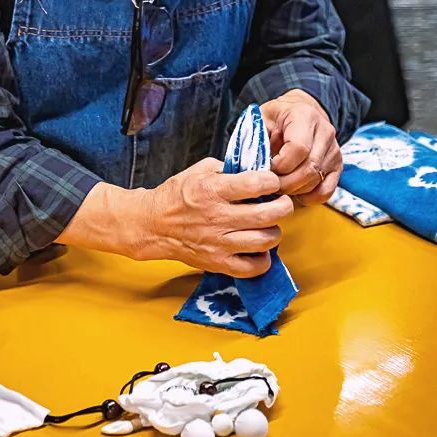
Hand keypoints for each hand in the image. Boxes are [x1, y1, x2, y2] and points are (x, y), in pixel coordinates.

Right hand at [138, 158, 292, 277]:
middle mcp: (217, 217)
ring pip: (264, 241)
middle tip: (283, 203)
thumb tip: (256, 169)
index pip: (256, 184)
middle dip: (284, 206)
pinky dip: (263, 259)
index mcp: (213, 190)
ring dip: (275, 231)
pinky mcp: (217, 263)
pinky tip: (260, 248)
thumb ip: (228, 168)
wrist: (153, 225)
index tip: (273, 182)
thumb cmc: (176, 195)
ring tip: (271, 225)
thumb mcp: (199, 170)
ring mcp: (218, 243)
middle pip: (267, 214)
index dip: (272, 181)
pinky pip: (252, 268)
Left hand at [261, 89, 341, 204]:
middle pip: (308, 169)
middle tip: (270, 184)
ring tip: (279, 185)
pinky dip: (310, 197)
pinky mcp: (337, 165)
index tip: (268, 167)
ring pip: (316, 181)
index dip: (280, 164)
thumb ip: (256, 137)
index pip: (299, 148)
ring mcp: (334, 150)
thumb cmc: (277, 117)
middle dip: (285, 183)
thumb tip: (252, 165)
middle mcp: (325, 132)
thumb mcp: (261, 118)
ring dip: (294, 190)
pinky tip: (296, 192)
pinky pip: (327, 190)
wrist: (300, 111)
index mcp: (304, 116)